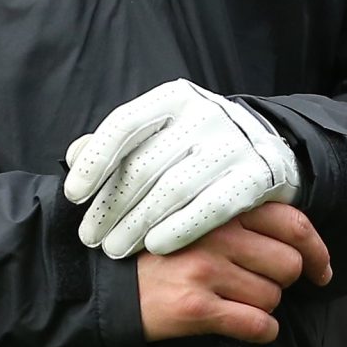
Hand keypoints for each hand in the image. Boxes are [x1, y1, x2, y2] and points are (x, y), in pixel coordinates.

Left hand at [63, 79, 301, 257]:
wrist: (272, 150)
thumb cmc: (200, 144)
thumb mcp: (162, 132)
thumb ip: (119, 143)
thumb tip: (73, 156)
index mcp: (175, 98)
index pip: (124, 124)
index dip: (95, 162)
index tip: (75, 196)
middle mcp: (205, 113)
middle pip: (145, 164)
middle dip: (111, 205)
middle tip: (90, 236)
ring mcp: (234, 144)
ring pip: (173, 189)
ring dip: (137, 224)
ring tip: (115, 248)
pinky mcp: (257, 175)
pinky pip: (211, 207)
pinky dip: (179, 229)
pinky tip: (156, 246)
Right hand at [137, 204, 335, 343]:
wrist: (108, 284)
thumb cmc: (161, 251)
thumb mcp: (198, 218)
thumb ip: (241, 218)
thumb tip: (299, 238)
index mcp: (222, 207)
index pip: (293, 223)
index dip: (317, 251)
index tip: (321, 269)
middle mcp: (218, 234)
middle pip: (288, 265)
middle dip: (284, 282)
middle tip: (266, 287)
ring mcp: (207, 271)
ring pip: (272, 298)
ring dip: (264, 307)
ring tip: (237, 302)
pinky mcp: (196, 308)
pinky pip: (255, 325)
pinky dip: (261, 332)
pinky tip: (247, 328)